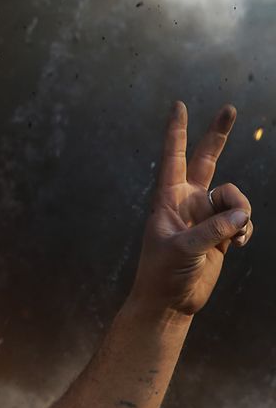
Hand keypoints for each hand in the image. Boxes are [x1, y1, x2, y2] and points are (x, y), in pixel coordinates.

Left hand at [130, 101, 254, 315]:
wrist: (171, 301)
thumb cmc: (163, 274)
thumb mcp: (184, 249)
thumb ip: (213, 230)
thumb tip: (242, 215)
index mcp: (167, 200)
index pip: (172, 158)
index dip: (176, 132)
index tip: (178, 106)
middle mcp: (187, 202)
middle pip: (206, 160)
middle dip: (218, 135)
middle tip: (229, 108)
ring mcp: (205, 215)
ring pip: (235, 196)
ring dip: (240, 212)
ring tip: (232, 236)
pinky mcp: (221, 231)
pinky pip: (243, 218)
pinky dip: (245, 229)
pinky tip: (237, 246)